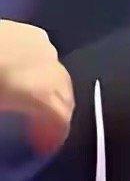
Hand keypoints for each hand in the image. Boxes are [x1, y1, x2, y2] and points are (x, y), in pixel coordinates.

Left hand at [0, 20, 73, 154]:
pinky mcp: (33, 32)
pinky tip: (23, 77)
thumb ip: (13, 114)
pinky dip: (42, 72)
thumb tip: (24, 127)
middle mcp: (50, 67)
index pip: (62, 116)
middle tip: (42, 131)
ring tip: (33, 105)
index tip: (46, 148)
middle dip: (58, 113)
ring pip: (59, 74)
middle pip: (66, 94)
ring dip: (51, 92)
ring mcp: (44, 46)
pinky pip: (46, 58)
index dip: (57, 135)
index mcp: (40, 91)